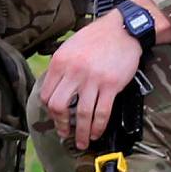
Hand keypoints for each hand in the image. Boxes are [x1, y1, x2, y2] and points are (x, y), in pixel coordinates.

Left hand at [39, 11, 150, 148]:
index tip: (56, 117)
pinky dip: (98, 127)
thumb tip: (55, 90)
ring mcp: (93, 79)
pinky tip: (96, 133)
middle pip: (59, 107)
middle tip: (65, 133)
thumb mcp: (70, 47)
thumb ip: (61, 67)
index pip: (47, 94)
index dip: (50, 111)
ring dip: (80, 133)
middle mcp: (74, 71)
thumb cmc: (97, 37)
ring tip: (81, 142)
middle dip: (61, 124)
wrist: (123, 29)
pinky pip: (102, 112)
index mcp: (60, 62)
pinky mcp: (111, 85)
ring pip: (81, 114)